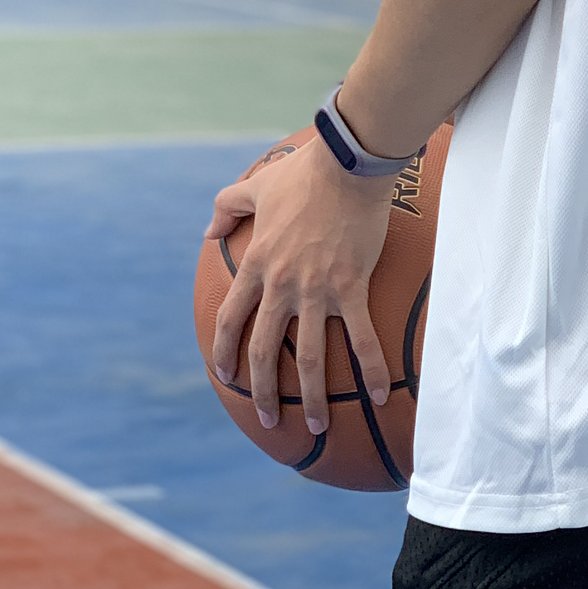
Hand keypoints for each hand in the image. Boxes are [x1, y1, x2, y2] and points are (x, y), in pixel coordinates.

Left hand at [205, 136, 394, 436]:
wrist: (347, 163)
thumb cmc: (304, 172)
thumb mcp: (256, 186)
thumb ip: (226, 206)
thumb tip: (207, 229)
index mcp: (257, 264)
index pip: (231, 318)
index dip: (224, 350)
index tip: (224, 375)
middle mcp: (282, 284)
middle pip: (265, 350)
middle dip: (263, 391)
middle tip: (268, 418)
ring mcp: (316, 290)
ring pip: (309, 357)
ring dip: (311, 397)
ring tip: (318, 425)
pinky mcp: (351, 287)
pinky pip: (361, 338)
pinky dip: (369, 370)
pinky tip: (380, 396)